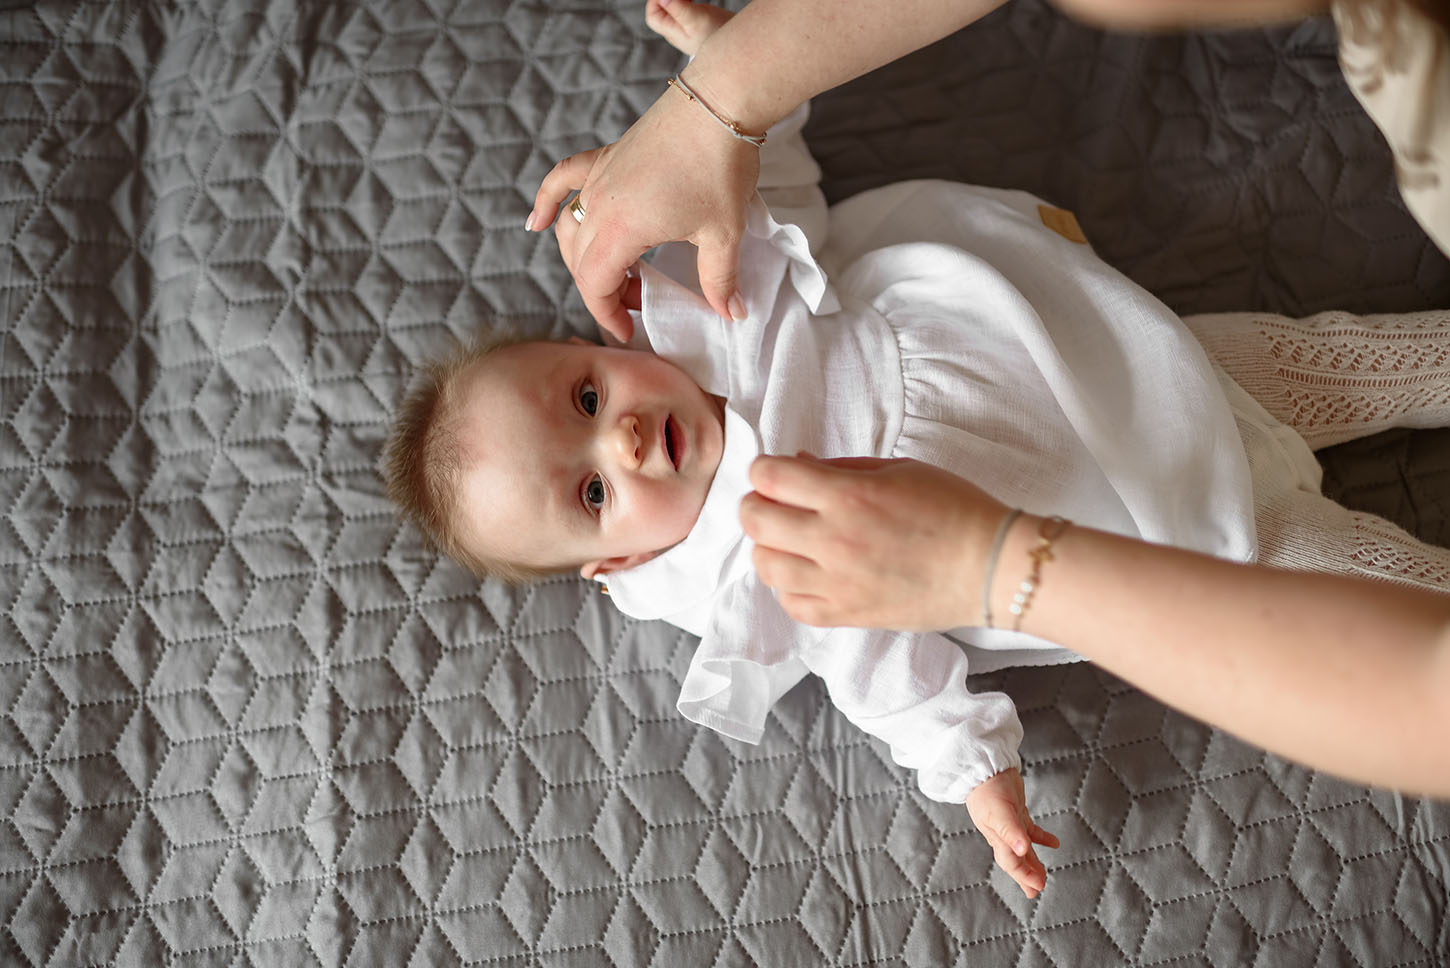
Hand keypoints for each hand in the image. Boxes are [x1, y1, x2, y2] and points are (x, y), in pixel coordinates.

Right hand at [528, 81, 759, 339]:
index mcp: (620, 229)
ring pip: (571, 229)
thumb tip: (731, 314)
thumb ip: (719, 280)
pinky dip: (545, 203)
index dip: (607, 315)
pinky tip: (535, 223)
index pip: (595, 285)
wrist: (719, 102)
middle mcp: (598, 204)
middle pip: (581, 262)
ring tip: (617, 274)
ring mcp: (597, 178)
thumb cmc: (720, 168)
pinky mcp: (605, 157)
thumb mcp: (723, 234)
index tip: (627, 331)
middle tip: (641, 302)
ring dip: (586, 259)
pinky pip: (561, 181)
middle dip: (605, 291)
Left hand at [646, 0, 734, 55]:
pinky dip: (686, 2)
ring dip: (679, 0)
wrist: (739, 48)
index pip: (653, 16)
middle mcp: (677, 32)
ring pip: (674, 10)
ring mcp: (688, 29)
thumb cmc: (717, 36)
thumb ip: (678, 9)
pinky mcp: (698, 25)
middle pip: (662, 12)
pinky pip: (685, 10)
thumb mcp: (696, 21)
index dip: (656, 1)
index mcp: (672, 33)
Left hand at [740, 455, 1011, 629]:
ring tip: (788, 539)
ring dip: (768, 546)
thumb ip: (840, 468)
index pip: (770, 477)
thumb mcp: (898, 469)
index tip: (774, 471)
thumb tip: (797, 465)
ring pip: (765, 565)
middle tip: (774, 502)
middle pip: (756, 520)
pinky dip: (788, 587)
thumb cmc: (953, 509)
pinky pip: (791, 604)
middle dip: (757, 504)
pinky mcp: (846, 615)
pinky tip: (807, 573)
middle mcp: (835, 540)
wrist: (990, 567)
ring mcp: (837, 583)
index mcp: (848, 496)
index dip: (764, 469)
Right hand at [965, 768, 1058, 898]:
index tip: (1038, 886)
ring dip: (1032, 862)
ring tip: (1042, 874)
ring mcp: (1010, 824)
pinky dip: (1041, 838)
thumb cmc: (987, 790)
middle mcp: (1002, 834)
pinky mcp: (1016, 812)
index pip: (1011, 863)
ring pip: (1023, 849)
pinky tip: (1053, 843)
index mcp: (997, 838)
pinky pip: (1030, 830)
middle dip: (1026, 876)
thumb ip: (1010, 831)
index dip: (1024, 876)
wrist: (982, 767)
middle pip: (1016, 860)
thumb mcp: (998, 812)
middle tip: (1036, 890)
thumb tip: (1023, 851)